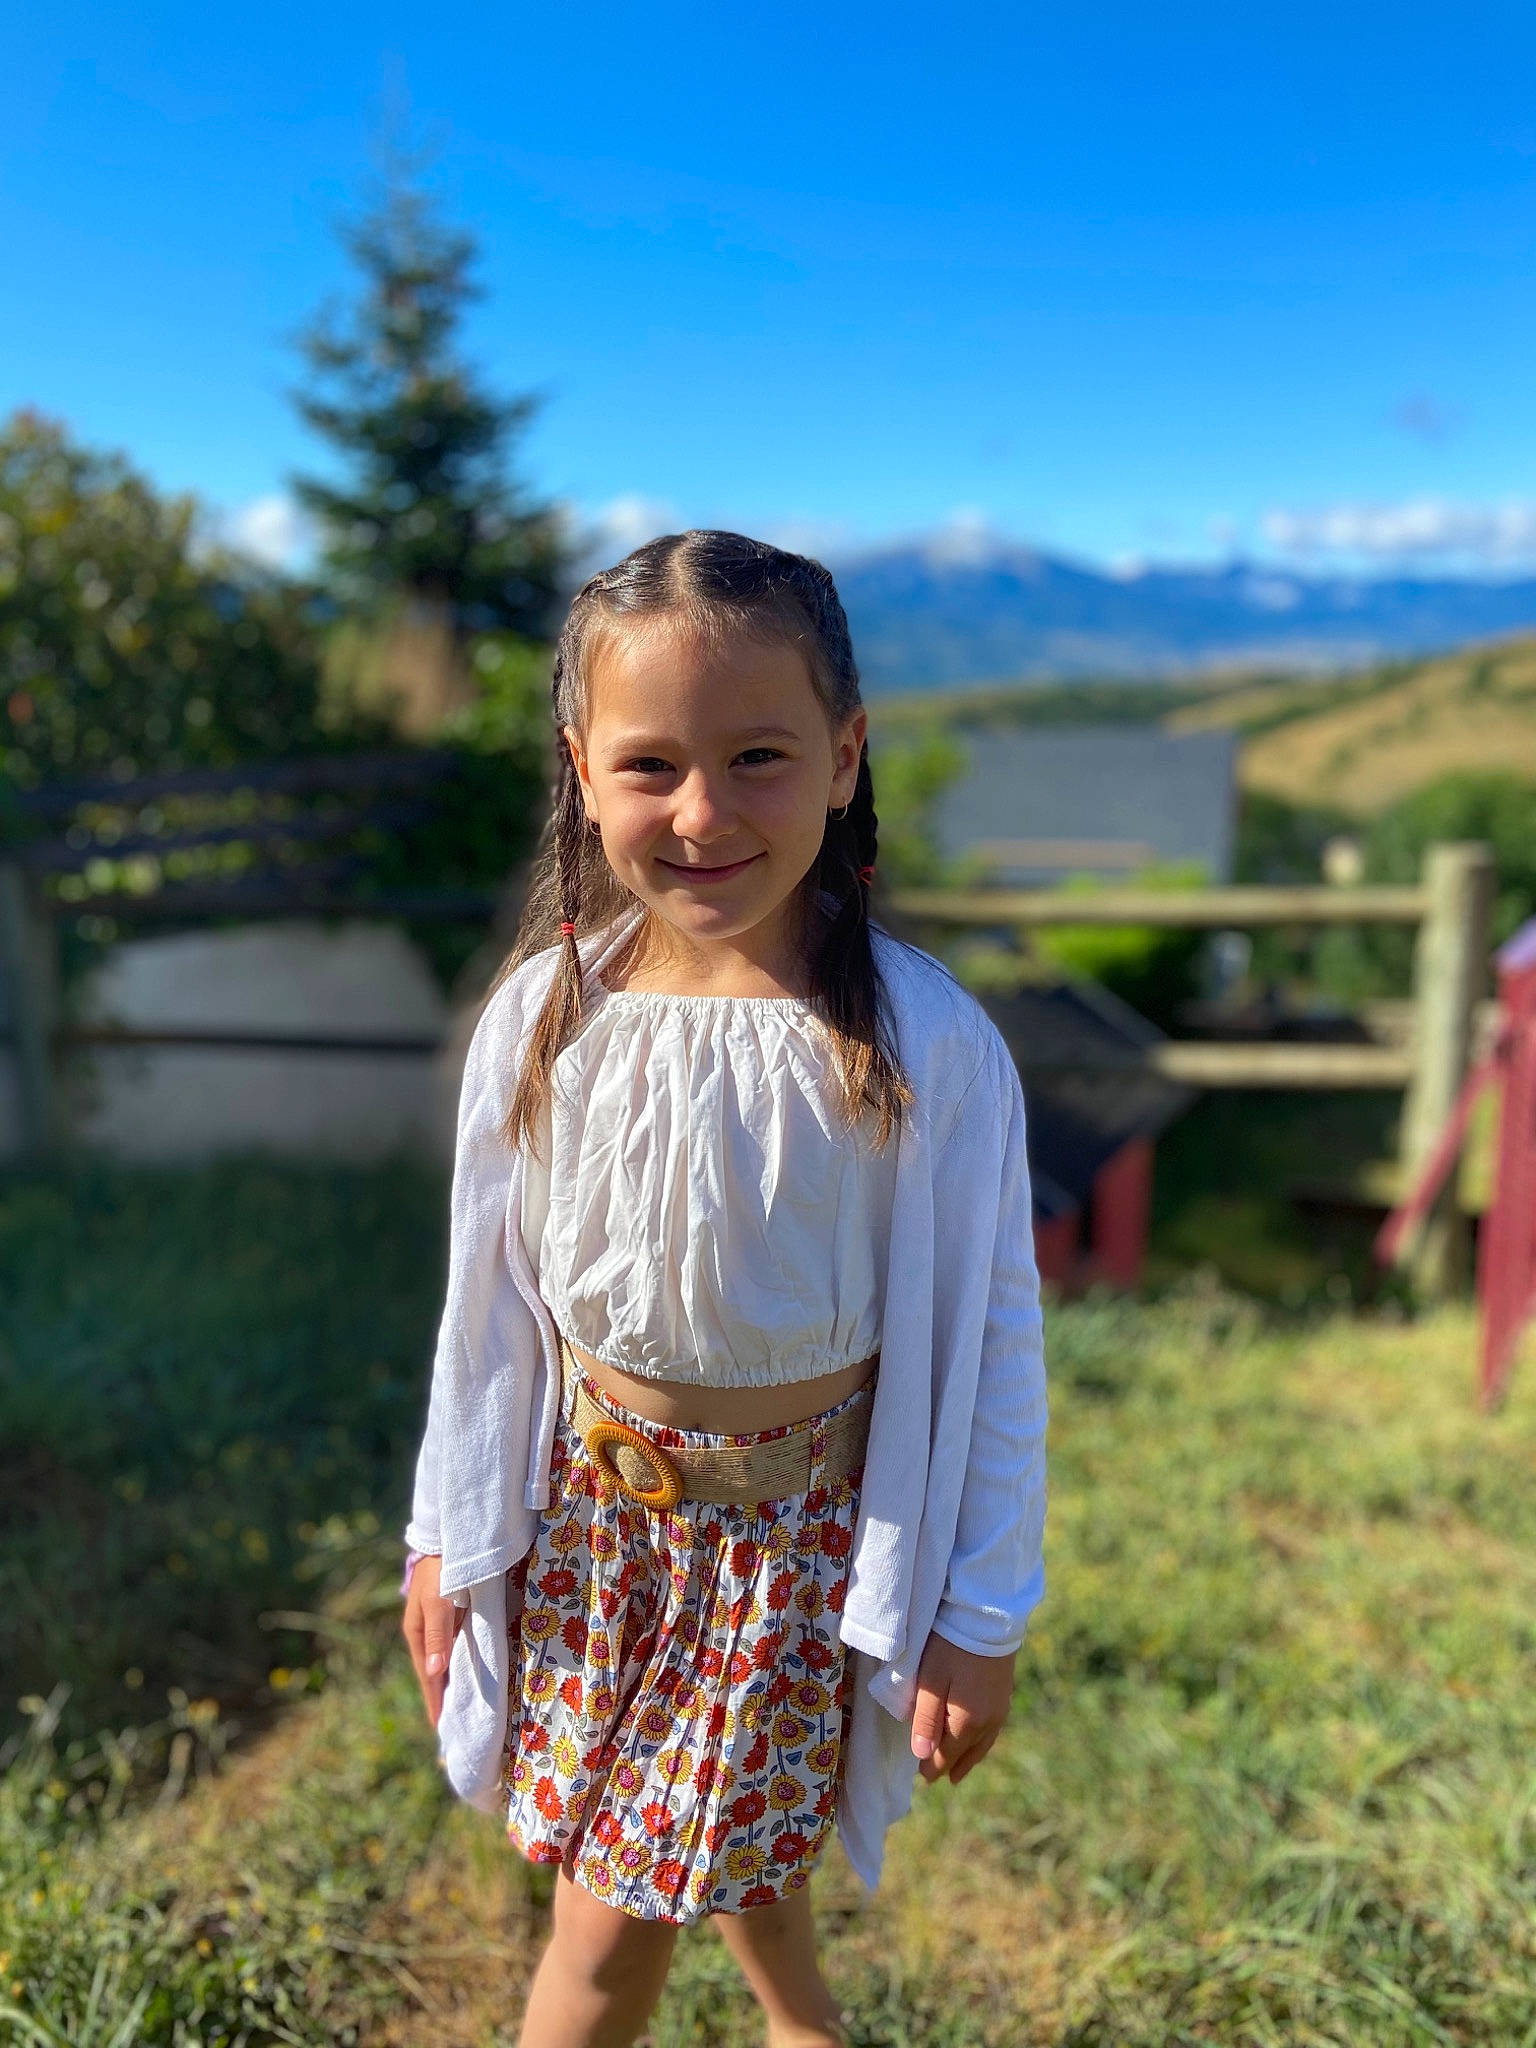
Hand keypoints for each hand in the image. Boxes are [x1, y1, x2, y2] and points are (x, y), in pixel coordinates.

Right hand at [401, 1553, 464, 1728]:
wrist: (448, 1537)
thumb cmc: (442, 1569)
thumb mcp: (438, 1602)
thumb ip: (438, 1636)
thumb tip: (435, 1673)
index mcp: (418, 1633)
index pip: (428, 1677)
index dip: (435, 1702)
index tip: (441, 1730)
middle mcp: (427, 1632)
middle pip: (436, 1673)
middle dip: (442, 1698)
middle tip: (453, 1727)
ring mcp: (440, 1624)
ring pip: (447, 1661)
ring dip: (453, 1682)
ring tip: (462, 1707)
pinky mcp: (454, 1615)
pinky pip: (457, 1647)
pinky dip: (462, 1663)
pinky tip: (471, 1672)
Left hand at [908, 1630, 1015, 1784]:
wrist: (987, 1617)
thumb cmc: (951, 1648)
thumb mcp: (930, 1681)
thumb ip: (926, 1720)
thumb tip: (923, 1756)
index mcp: (967, 1724)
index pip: (945, 1758)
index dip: (930, 1768)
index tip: (919, 1777)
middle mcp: (988, 1723)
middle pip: (965, 1755)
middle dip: (948, 1766)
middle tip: (932, 1777)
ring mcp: (1000, 1711)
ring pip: (981, 1746)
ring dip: (966, 1759)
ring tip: (956, 1773)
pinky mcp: (1005, 1698)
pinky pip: (991, 1733)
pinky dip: (980, 1744)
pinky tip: (977, 1743)